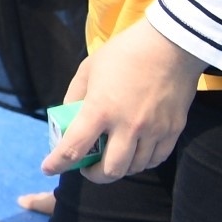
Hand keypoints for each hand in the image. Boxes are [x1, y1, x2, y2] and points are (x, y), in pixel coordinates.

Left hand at [44, 18, 203, 180]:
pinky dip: (141, 162)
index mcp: (100, 109)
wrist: (170, 46)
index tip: (48, 169)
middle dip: (94, 175)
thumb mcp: (88, 70)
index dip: (57, 163)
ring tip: (111, 159)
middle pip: (110, 171)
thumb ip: (74, 96)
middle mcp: (127, 126)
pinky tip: (134, 155)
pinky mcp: (173, 130)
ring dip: (119, 169)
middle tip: (87, 168)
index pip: (74, 147)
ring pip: (134, 168)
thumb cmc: (124, 53)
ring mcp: (153, 130)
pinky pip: (156, 159)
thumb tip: (68, 118)